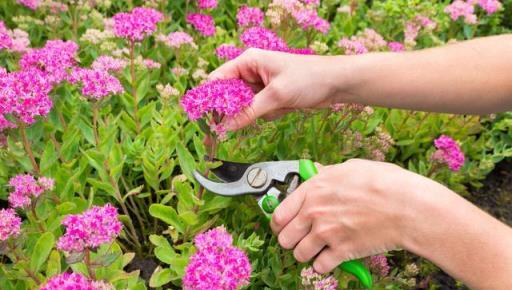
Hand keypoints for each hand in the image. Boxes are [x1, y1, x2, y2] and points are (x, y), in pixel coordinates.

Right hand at [209, 48, 349, 130]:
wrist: (337, 84)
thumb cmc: (308, 79)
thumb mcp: (276, 96)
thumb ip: (248, 112)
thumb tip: (225, 127)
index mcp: (249, 61)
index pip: (219, 79)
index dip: (211, 98)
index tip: (209, 119)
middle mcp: (252, 71)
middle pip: (230, 95)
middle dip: (237, 110)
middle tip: (243, 121)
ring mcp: (261, 85)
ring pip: (245, 106)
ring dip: (259, 112)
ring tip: (280, 105)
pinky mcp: (271, 96)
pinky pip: (259, 111)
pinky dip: (270, 113)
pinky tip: (286, 107)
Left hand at [270, 159, 437, 272]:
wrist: (408, 207)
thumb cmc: (384, 183)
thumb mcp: (350, 168)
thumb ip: (327, 173)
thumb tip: (315, 171)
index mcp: (313, 189)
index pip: (279, 214)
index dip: (278, 223)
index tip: (283, 226)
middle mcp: (314, 212)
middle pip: (284, 238)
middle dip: (291, 240)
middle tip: (302, 239)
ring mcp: (326, 233)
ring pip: (299, 254)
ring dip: (307, 253)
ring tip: (319, 248)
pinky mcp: (341, 251)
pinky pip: (319, 266)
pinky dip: (324, 265)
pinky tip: (333, 257)